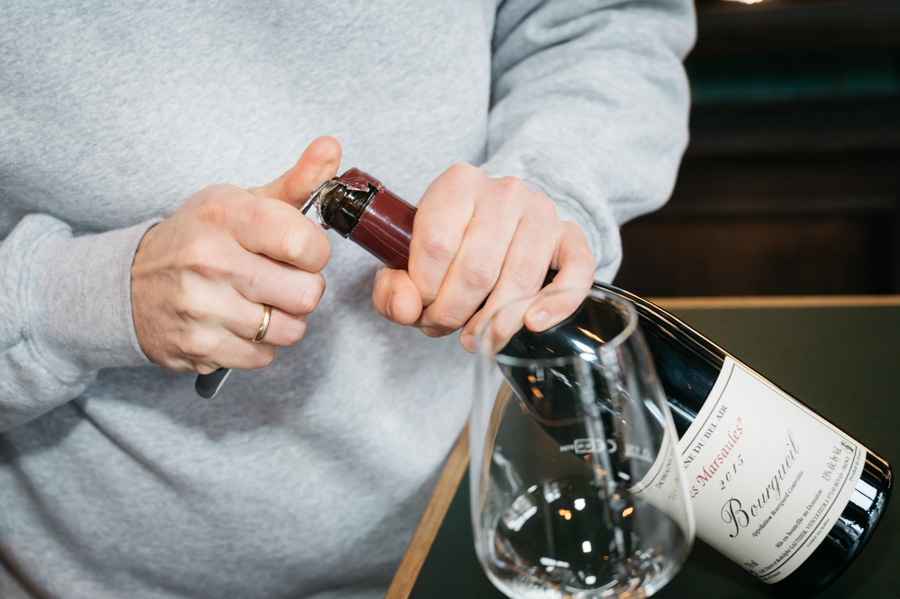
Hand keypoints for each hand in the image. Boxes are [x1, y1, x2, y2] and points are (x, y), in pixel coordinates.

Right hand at [131, 136, 341, 372]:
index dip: (315, 252)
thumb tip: (332, 147)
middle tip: (279, 278)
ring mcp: (201, 306)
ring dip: (284, 319)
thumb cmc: (202, 239)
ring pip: (291, 329)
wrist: (130, 284)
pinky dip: (260, 344)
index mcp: (225, 215)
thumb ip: (297, 180)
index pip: (305, 243)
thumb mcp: (242, 202)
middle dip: (303, 287)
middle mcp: (210, 259)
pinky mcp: (197, 345)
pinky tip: (241, 323)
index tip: (300, 251)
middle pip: (307, 293)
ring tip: (261, 301)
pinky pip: (264, 356)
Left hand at [371, 163, 594, 352]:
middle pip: (477, 268)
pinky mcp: (570, 236)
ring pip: (520, 279)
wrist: (491, 223)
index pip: (436, 243)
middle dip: (455, 312)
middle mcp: (504, 191)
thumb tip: (406, 309)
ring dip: (494, 322)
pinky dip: (555, 304)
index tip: (419, 309)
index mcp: (458, 183)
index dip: (424, 289)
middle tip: (442, 327)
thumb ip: (392, 288)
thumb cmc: (446, 245)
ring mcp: (542, 212)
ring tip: (475, 337)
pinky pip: (575, 272)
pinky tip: (531, 324)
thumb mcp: (406, 259)